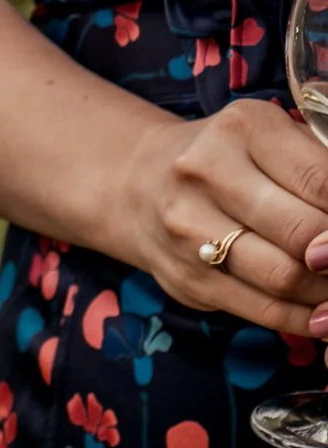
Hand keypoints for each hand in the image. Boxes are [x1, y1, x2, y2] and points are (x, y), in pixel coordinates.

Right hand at [116, 99, 327, 336]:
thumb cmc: (228, 158)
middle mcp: (206, 177)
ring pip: (283, 277)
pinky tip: (323, 316)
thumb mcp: (270, 138)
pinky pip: (260, 309)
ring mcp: (189, 233)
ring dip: (326, 291)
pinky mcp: (186, 280)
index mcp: (242, 130)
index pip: (321, 180)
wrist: (138, 185)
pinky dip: (303, 317)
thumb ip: (317, 168)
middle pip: (303, 232)